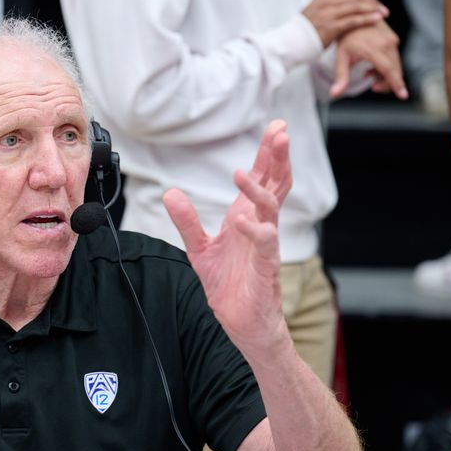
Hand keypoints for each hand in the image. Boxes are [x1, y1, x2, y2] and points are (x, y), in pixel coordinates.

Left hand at [163, 120, 290, 353]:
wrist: (241, 322)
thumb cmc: (228, 284)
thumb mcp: (199, 249)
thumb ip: (187, 221)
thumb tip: (170, 193)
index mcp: (246, 218)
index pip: (262, 179)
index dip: (268, 154)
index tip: (275, 127)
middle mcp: (259, 226)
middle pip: (275, 185)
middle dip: (278, 159)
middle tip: (281, 132)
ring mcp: (265, 246)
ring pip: (271, 210)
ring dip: (260, 190)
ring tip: (242, 173)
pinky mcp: (265, 268)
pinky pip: (265, 245)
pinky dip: (254, 231)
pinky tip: (243, 220)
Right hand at [302, 0, 388, 46]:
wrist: (289, 44)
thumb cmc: (302, 32)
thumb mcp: (313, 11)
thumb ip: (327, 6)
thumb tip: (342, 6)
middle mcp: (326, 2)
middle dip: (373, 1)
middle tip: (382, 8)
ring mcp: (329, 14)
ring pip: (358, 6)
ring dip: (374, 9)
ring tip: (384, 13)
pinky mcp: (331, 27)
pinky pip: (354, 20)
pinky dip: (368, 19)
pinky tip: (377, 20)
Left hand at [330, 20, 407, 98]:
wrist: (354, 15)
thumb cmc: (345, 36)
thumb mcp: (341, 57)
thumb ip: (341, 77)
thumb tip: (334, 94)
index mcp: (374, 48)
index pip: (388, 70)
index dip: (395, 84)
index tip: (403, 95)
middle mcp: (387, 43)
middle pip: (394, 70)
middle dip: (386, 83)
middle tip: (373, 86)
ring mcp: (392, 40)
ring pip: (395, 65)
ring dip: (384, 74)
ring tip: (368, 73)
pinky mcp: (393, 38)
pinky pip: (394, 58)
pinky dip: (385, 66)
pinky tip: (372, 67)